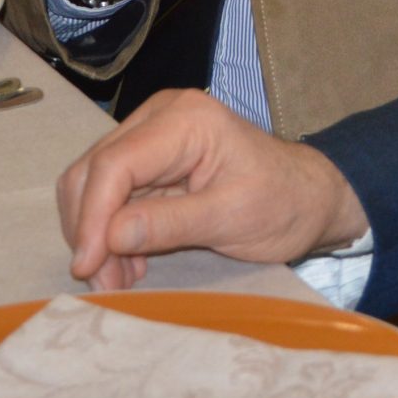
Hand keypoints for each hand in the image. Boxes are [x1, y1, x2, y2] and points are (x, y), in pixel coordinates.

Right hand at [56, 88, 371, 289]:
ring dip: (97, 234)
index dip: (93, 217)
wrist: (309, 199)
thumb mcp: (233, 218)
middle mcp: (161, 117)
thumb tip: (110, 236)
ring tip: (119, 278)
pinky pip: (111, 194)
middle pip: (94, 170)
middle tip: (105, 281)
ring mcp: (153, 135)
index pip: (116, 163)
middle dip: (90, 229)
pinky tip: (129, 263)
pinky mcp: (150, 160)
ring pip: (94, 184)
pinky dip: (111, 231)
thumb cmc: (283, 203)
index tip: (89, 266)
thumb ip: (171, 223)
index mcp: (187, 119)